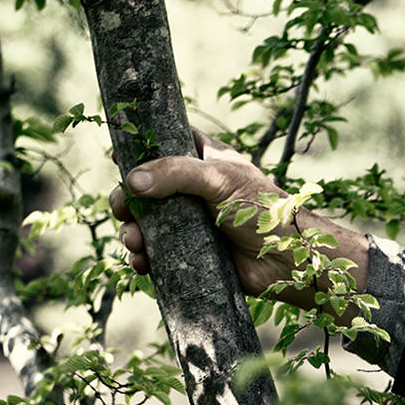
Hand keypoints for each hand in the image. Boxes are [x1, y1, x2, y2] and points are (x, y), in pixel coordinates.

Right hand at [105, 131, 368, 312]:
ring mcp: (189, 222)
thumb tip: (131, 182)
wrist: (288, 261)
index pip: (163, 141)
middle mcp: (191, 188)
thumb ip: (175, 173)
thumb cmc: (262, 210)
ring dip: (131, 232)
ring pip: (144, 223)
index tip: (117, 157)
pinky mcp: (189, 253)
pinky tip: (141, 263)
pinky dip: (143, 258)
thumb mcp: (219, 180)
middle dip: (125, 200)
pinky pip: (156, 254)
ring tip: (135, 242)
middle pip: (143, 187)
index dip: (138, 147)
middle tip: (121, 210)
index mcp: (202, 158)